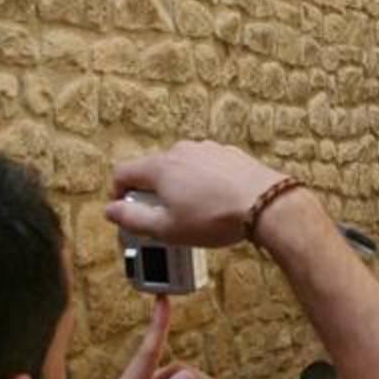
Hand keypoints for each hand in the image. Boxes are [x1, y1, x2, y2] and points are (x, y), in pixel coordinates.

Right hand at [107, 140, 291, 246]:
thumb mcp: (167, 229)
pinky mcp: (231, 155)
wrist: (267, 205)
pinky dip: (205, 183)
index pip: (123, 172)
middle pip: (154, 169)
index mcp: (160, 166)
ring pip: (183, 167)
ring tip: (194, 213)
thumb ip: (133, 219)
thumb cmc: (216, 218)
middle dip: (152, 193)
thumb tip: (111, 211)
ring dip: (181, 187)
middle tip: (162, 218)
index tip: (124, 209)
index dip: (117, 193)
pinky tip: (217, 203)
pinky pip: (208, 168)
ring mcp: (208, 150)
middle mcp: (182, 151)